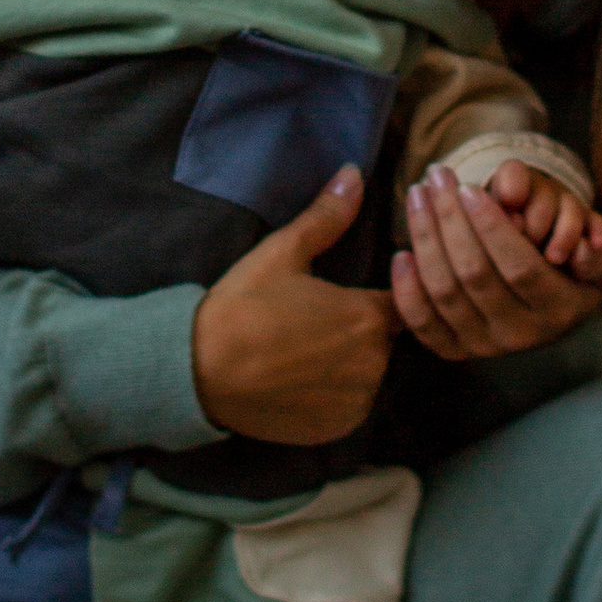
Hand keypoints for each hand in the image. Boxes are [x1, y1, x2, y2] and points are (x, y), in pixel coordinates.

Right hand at [192, 168, 397, 443]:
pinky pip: (349, 407)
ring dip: (349, 365)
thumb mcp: (282, 253)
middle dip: (359, 330)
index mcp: (367, 316)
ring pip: (368, 375)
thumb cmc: (243, 306)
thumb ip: (327, 216)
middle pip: (383, 340)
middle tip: (315, 322)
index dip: (379, 294)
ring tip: (305, 353)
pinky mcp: (337, 429)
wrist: (199, 371)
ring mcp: (356, 400)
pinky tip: (300, 382)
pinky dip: (333, 396)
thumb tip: (355, 172)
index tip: (350, 292)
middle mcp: (373, 363)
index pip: (403, 301)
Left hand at [392, 167, 601, 363]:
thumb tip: (581, 247)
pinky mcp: (454, 351)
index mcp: (556, 310)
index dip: (491, 226)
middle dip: (451, 220)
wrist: (548, 313)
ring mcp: (483, 346)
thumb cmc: (570, 271)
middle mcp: (519, 335)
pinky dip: (407, 289)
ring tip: (418, 195)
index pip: (519, 266)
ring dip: (425, 238)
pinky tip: (402, 252)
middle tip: (437, 178)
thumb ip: (594, 249)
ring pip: (445, 292)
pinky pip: (422, 324)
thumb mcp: (595, 258)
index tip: (470, 188)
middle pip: (475, 275)